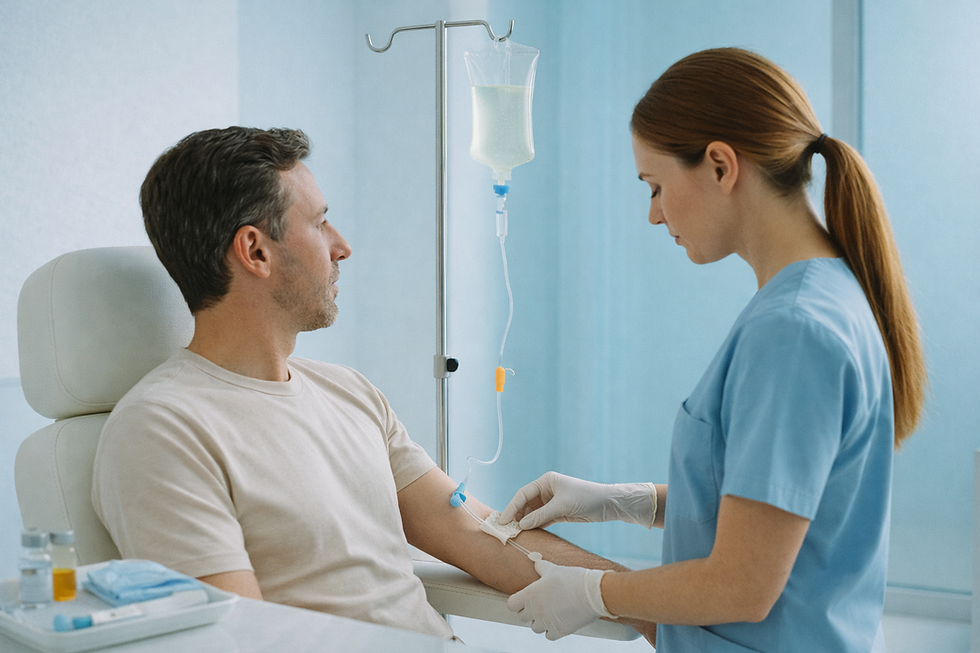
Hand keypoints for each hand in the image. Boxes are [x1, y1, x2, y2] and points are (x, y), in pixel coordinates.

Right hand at [500, 471, 656, 529]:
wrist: (607, 504)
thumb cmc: (585, 497)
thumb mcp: (562, 506)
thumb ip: (541, 515)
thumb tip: (522, 525)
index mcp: (546, 481)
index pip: (523, 494)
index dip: (512, 507)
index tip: (503, 520)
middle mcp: (546, 490)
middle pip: (526, 504)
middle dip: (516, 515)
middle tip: (506, 529)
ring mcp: (552, 502)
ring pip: (533, 513)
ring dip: (525, 522)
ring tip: (515, 533)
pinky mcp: (558, 513)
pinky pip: (542, 520)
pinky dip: (535, 526)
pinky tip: (529, 534)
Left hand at [507, 559, 613, 640]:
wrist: (593, 593)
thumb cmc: (573, 579)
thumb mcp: (555, 569)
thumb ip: (542, 567)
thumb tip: (536, 563)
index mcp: (531, 595)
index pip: (512, 604)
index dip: (517, 602)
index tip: (524, 599)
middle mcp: (535, 610)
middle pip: (522, 617)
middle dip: (529, 611)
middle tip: (540, 604)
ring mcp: (546, 622)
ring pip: (535, 627)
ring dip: (540, 621)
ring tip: (551, 612)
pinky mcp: (559, 631)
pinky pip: (549, 635)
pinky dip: (552, 630)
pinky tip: (558, 620)